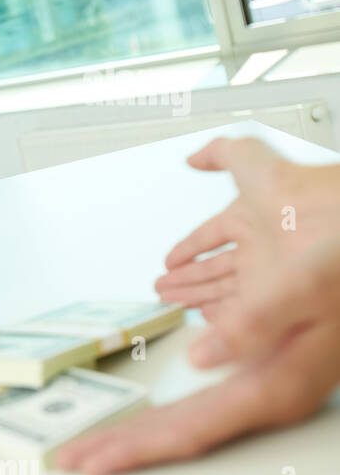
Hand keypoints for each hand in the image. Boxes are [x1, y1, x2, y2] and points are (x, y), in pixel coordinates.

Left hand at [55, 310, 339, 474]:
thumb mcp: (309, 285)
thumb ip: (258, 321)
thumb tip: (203, 358)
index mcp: (272, 386)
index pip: (189, 430)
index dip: (137, 448)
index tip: (93, 462)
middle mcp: (263, 398)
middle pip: (178, 435)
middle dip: (121, 450)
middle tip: (66, 462)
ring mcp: (261, 392)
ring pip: (185, 424)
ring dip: (134, 438)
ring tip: (87, 451)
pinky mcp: (257, 379)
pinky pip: (198, 409)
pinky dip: (161, 420)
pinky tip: (139, 427)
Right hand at [154, 136, 339, 365]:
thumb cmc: (309, 200)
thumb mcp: (257, 168)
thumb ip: (225, 154)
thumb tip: (196, 156)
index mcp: (253, 219)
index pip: (212, 236)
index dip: (189, 247)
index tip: (172, 259)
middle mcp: (262, 250)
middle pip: (215, 269)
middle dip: (186, 279)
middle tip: (165, 287)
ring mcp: (269, 277)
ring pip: (223, 292)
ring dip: (196, 296)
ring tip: (173, 301)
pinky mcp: (274, 303)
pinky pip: (237, 314)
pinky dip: (219, 317)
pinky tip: (207, 319)